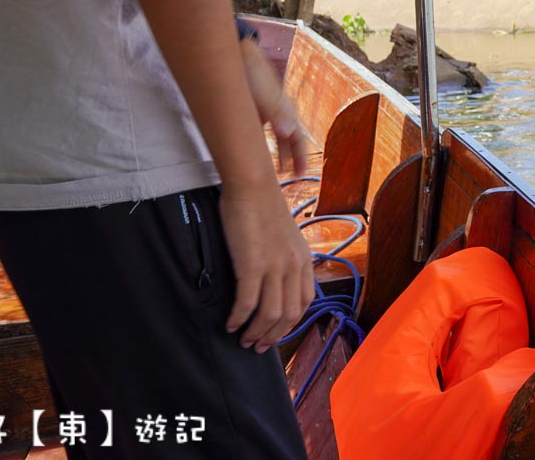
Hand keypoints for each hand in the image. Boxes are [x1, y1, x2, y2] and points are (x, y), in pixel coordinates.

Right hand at [220, 183, 315, 352]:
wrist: (253, 186)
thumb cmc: (263, 208)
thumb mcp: (285, 236)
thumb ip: (286, 258)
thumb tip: (276, 281)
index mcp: (304, 260)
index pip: (304, 303)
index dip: (290, 324)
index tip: (276, 333)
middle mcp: (294, 266)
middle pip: (288, 315)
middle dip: (273, 336)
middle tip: (257, 346)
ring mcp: (275, 267)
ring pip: (269, 314)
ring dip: (255, 333)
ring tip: (243, 340)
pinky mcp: (252, 265)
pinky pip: (246, 303)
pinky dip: (238, 319)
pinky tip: (230, 325)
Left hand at [240, 39, 312, 178]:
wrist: (239, 54)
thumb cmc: (254, 74)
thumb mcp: (266, 95)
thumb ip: (277, 114)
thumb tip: (288, 134)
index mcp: (287, 110)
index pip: (298, 139)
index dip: (301, 157)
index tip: (301, 174)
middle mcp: (280, 112)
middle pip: (290, 139)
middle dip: (293, 158)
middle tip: (294, 176)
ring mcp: (267, 111)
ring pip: (277, 136)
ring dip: (279, 153)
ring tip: (277, 170)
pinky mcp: (253, 109)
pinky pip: (262, 131)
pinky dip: (263, 143)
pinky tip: (256, 151)